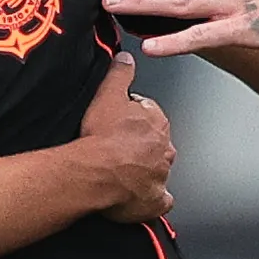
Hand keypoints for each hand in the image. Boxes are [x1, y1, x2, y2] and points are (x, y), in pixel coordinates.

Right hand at [70, 48, 177, 219]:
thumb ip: (120, 73)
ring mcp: (161, 176)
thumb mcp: (108, 94)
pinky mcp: (155, 201)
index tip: (120, 124)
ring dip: (145, 171)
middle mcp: (164, 148)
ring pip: (158, 171)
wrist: (95, 171)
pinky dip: (152, 200)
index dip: (133, 120)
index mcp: (156, 122)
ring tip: (123, 172)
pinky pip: (160, 201)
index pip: (150, 116)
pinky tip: (140, 198)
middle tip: (118, 149)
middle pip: (156, 144)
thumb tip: (127, 58)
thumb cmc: (100, 137)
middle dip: (141, 146)